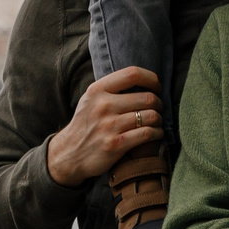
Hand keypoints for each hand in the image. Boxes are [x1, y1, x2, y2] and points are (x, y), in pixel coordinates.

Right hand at [44, 65, 161, 187]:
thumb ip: (112, 88)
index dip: (151, 79)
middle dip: (158, 103)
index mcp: (97, 90)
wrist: (69, 154)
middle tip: (158, 108)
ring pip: (151, 116)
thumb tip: (143, 78)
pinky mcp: (116, 144)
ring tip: (157, 122)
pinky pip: (148, 133)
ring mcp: (109, 126)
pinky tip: (155, 133)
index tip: (156, 86)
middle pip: (147, 97)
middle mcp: (103, 105)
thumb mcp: (91, 100)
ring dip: (159, 120)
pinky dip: (157, 133)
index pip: (132, 74)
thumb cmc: (86, 124)